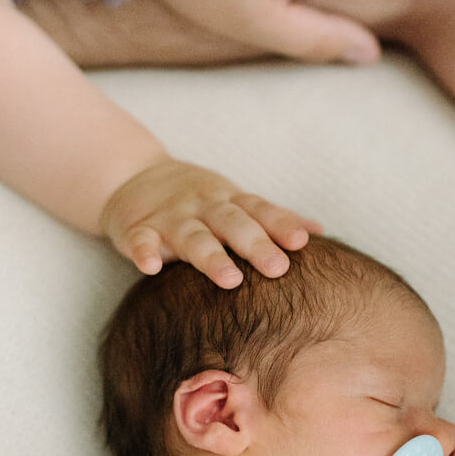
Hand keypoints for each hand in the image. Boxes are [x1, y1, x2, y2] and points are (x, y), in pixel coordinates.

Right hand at [101, 159, 319, 288]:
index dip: (280, 225)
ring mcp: (170, 217)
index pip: (260, 211)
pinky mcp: (137, 228)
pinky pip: (140, 241)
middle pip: (231, 223)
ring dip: (210, 256)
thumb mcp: (236, 202)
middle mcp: (203, 207)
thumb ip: (274, 217)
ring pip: (192, 236)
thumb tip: (320, 231)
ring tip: (229, 279)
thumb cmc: (198, 200)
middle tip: (278, 268)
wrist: (133, 176)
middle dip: (254, 244)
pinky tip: (150, 267)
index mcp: (230, 202)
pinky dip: (143, 252)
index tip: (302, 243)